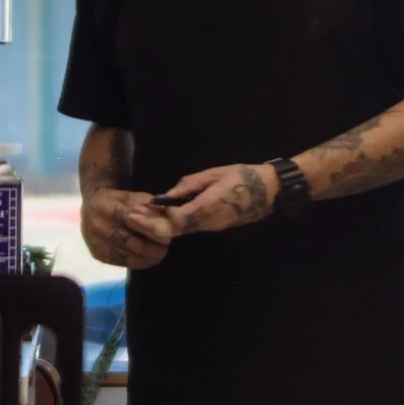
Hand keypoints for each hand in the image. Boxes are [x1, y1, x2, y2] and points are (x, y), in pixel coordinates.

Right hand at [80, 184, 170, 270]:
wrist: (92, 206)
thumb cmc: (119, 201)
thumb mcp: (135, 197)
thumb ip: (152, 208)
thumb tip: (169, 222)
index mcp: (108, 207)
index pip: (133, 222)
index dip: (152, 231)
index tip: (168, 237)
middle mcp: (99, 225)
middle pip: (132, 243)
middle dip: (153, 249)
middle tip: (165, 249)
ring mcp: (96, 241)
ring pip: (128, 256)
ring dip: (147, 258)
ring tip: (159, 255)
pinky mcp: (96, 253)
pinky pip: (121, 262)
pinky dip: (137, 262)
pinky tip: (146, 259)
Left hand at [129, 162, 278, 237]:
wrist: (271, 191)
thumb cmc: (245, 176)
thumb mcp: (215, 174)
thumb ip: (189, 185)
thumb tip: (167, 195)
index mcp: (209, 207)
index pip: (176, 221)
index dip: (155, 219)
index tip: (140, 210)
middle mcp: (209, 222)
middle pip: (175, 231)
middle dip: (151, 225)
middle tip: (132, 215)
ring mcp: (213, 227)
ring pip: (181, 231)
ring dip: (160, 224)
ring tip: (141, 212)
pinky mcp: (215, 226)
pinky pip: (190, 227)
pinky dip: (173, 223)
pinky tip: (162, 213)